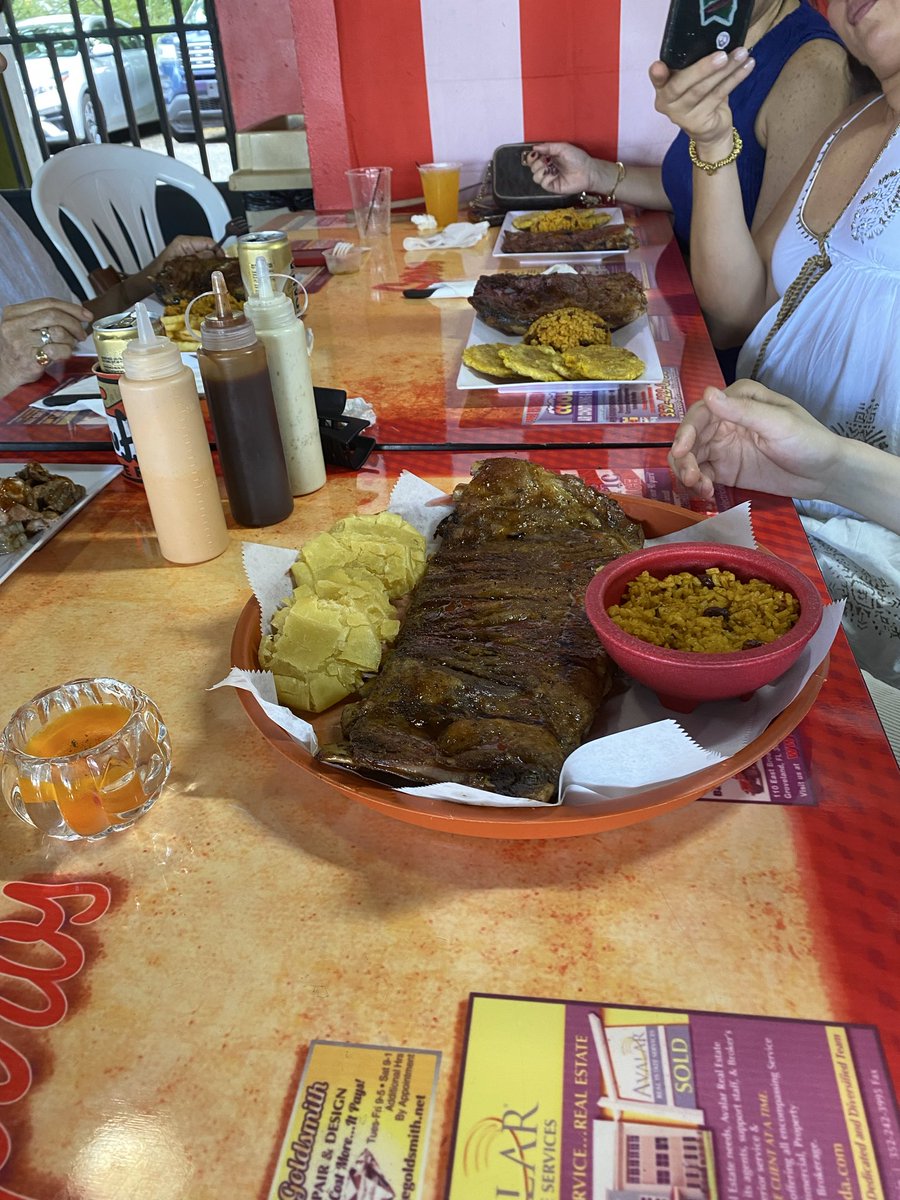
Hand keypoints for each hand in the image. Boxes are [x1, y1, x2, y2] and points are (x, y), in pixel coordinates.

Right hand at [0, 298, 91, 396]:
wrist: (4, 371)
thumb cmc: (19, 348)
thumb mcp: (24, 326)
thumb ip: (44, 317)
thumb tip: (76, 314)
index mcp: (14, 312)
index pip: (48, 303)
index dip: (72, 308)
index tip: (86, 314)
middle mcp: (16, 325)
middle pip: (54, 315)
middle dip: (74, 324)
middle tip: (81, 333)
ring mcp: (22, 342)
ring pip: (58, 332)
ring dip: (70, 339)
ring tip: (69, 344)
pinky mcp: (31, 359)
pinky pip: (58, 350)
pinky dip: (67, 351)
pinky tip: (63, 353)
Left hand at [146, 234, 218, 275]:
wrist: (148, 283)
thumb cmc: (159, 274)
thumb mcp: (182, 265)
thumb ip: (198, 258)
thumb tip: (213, 256)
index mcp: (184, 242)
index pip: (209, 242)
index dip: (219, 251)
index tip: (224, 262)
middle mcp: (187, 246)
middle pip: (210, 249)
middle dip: (216, 260)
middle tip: (221, 272)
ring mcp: (188, 254)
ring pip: (207, 258)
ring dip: (211, 267)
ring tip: (215, 276)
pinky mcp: (189, 263)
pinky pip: (202, 264)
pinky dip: (206, 271)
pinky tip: (207, 278)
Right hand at [523, 143, 614, 196]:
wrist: (587, 171)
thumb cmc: (578, 159)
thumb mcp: (563, 147)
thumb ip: (548, 147)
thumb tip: (535, 147)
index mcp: (549, 157)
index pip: (534, 158)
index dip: (531, 157)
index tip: (535, 154)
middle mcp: (548, 167)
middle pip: (532, 167)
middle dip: (537, 163)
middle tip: (546, 161)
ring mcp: (550, 178)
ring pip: (535, 177)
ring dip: (541, 171)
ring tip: (550, 168)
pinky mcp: (553, 186)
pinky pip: (543, 184)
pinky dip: (546, 178)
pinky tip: (554, 175)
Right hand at [650, 49, 753, 156]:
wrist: (710, 130)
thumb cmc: (701, 97)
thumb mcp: (693, 78)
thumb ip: (695, 63)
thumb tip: (719, 37)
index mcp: (662, 87)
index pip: (657, 79)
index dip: (657, 74)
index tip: (658, 66)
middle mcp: (667, 103)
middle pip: (682, 84)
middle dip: (703, 68)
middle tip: (722, 55)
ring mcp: (681, 116)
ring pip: (703, 90)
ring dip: (725, 70)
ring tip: (741, 55)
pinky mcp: (699, 123)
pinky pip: (718, 96)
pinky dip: (735, 79)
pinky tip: (747, 66)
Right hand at [668, 381, 842, 501]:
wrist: (825, 474)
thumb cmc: (807, 440)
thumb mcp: (777, 423)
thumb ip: (742, 411)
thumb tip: (706, 393)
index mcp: (738, 400)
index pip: (701, 412)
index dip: (686, 432)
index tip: (681, 452)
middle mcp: (725, 419)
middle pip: (690, 437)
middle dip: (684, 457)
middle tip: (689, 479)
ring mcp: (723, 446)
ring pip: (691, 457)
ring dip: (687, 472)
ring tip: (699, 488)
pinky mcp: (725, 469)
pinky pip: (701, 474)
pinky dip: (697, 484)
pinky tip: (706, 493)